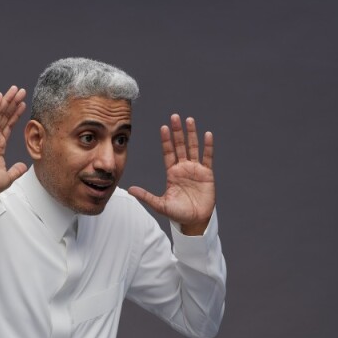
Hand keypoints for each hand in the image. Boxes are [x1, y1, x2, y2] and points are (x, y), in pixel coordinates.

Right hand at [0, 86, 27, 193]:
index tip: (23, 104)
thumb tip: (24, 166)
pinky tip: (0, 96)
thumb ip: (16, 170)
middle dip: (13, 103)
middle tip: (21, 91)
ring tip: (15, 89)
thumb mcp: (8, 177)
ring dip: (7, 101)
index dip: (16, 114)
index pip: (9, 126)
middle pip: (5, 116)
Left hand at [128, 114, 214, 234]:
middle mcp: (183, 168)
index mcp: (172, 173)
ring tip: (189, 120)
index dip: (166, 141)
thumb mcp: (160, 204)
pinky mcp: (207, 174)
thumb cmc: (177, 213)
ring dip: (192, 134)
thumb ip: (146, 196)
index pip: (168, 153)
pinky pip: (207, 157)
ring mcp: (195, 169)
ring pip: (193, 147)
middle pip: (180, 146)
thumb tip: (130, 190)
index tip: (163, 127)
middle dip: (177, 132)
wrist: (194, 221)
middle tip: (174, 117)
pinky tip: (207, 134)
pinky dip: (208, 146)